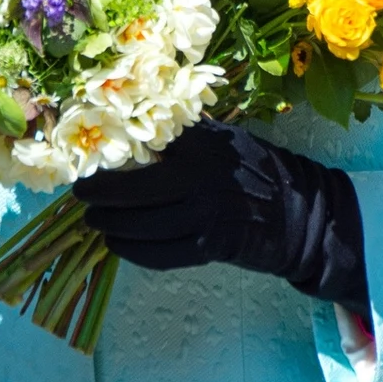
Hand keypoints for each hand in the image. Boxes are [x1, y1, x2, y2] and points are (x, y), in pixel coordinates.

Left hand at [74, 118, 368, 309]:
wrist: (302, 213)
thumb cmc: (259, 171)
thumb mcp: (227, 141)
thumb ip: (187, 137)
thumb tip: (136, 128)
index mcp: (202, 146)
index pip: (144, 148)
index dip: (110, 160)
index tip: (88, 163)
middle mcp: (201, 178)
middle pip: (134, 190)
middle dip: (100, 197)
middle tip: (80, 199)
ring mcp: (206, 215)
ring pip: (143, 225)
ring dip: (112, 226)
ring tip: (95, 223)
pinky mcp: (211, 246)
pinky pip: (161, 253)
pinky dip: (133, 251)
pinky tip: (118, 246)